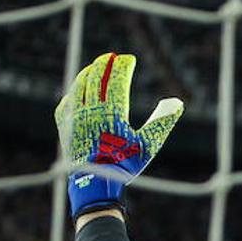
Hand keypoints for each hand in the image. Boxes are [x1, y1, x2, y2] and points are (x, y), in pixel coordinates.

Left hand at [55, 52, 183, 217]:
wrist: (94, 183)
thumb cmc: (125, 165)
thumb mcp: (149, 145)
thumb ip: (162, 121)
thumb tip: (177, 102)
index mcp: (112, 113)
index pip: (116, 79)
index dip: (123, 66)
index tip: (130, 59)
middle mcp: (90, 110)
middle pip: (96, 77)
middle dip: (105, 63)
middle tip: (113, 57)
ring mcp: (74, 116)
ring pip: (79, 86)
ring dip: (88, 73)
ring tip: (96, 67)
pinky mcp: (64, 125)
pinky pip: (67, 102)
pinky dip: (75, 92)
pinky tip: (79, 91)